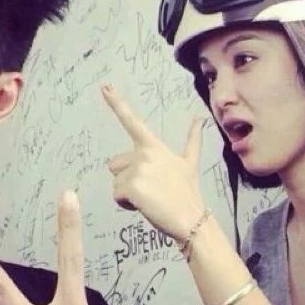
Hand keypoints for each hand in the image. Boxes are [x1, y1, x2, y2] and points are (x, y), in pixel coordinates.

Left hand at [102, 83, 206, 240]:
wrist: (191, 218)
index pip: (132, 121)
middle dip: (126, 178)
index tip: (104, 86)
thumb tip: (200, 118)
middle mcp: (144, 153)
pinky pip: (116, 196)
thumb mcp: (189, 163)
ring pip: (116, 182)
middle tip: (151, 189)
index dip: (116, 103)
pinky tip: (146, 206)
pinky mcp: (131, 186)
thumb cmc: (187, 193)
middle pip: (115, 165)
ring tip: (151, 198)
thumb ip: (192, 140)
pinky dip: (127, 204)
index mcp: (154, 146)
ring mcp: (137, 169)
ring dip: (127, 194)